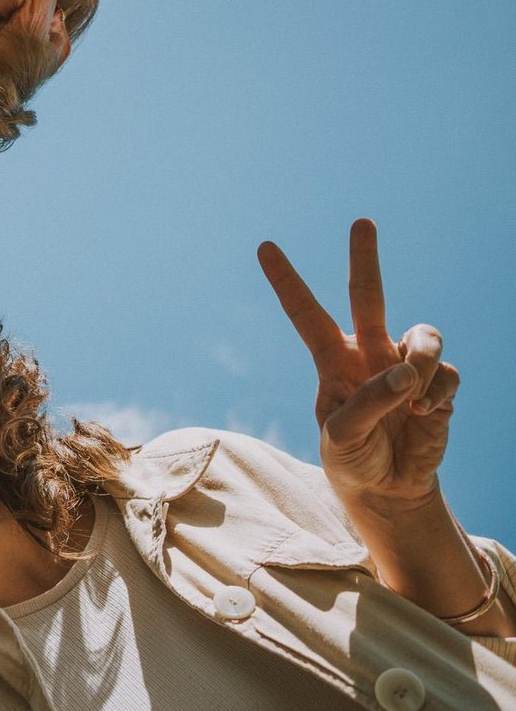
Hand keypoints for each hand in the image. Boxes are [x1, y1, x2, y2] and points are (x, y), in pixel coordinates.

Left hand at [258, 219, 457, 513]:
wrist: (389, 488)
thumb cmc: (353, 457)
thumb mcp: (342, 436)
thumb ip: (368, 403)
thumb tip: (405, 374)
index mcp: (332, 361)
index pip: (305, 314)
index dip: (287, 281)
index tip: (264, 246)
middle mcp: (369, 353)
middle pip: (367, 296)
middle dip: (364, 258)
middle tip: (361, 221)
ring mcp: (405, 365)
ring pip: (422, 334)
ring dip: (420, 361)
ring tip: (412, 395)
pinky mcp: (438, 384)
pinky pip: (446, 372)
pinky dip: (437, 394)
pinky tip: (424, 415)